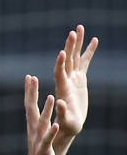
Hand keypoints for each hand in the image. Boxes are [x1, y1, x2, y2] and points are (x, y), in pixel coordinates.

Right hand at [24, 75, 58, 154]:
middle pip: (31, 110)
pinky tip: (56, 125)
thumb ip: (39, 124)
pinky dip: (51, 133)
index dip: (29, 92)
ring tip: (51, 97)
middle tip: (32, 78)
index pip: (29, 106)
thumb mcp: (38, 138)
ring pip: (42, 123)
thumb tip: (37, 112)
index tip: (29, 77)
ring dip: (46, 110)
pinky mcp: (44, 151)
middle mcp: (33, 132)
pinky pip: (48, 140)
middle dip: (31, 94)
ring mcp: (38, 141)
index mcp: (33, 128)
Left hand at [53, 25, 97, 139]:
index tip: (62, 52)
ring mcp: (73, 79)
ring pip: (75, 58)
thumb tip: (60, 102)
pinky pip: (84, 63)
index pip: (60, 73)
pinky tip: (94, 40)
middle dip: (70, 47)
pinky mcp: (80, 80)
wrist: (68, 127)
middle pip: (67, 61)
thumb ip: (62, 113)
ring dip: (77, 44)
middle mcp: (66, 81)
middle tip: (73, 32)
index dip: (61, 63)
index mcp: (62, 90)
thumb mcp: (65, 122)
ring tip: (80, 28)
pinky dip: (88, 52)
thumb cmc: (66, 127)